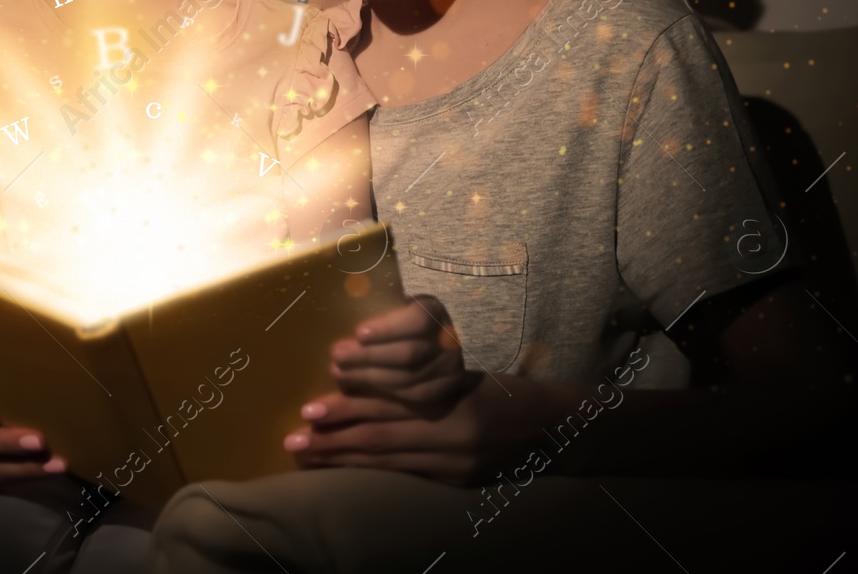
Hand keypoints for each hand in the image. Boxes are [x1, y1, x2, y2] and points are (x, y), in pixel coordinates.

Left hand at [285, 370, 568, 485]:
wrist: (563, 428)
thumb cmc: (511, 388)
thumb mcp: (468, 373)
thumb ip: (424, 380)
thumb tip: (362, 376)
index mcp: (455, 403)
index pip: (388, 409)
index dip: (347, 409)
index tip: (309, 408)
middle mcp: (454, 439)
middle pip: (382, 440)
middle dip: (335, 441)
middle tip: (293, 441)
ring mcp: (458, 467)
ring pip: (390, 463)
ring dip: (346, 461)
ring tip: (309, 457)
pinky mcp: (461, 483)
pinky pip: (408, 476)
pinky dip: (374, 472)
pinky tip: (349, 471)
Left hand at [327, 295, 467, 406]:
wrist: (431, 350)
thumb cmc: (397, 323)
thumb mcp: (392, 310)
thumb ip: (377, 316)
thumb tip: (339, 324)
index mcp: (433, 311)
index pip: (418, 320)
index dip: (388, 328)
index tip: (359, 333)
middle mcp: (447, 341)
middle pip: (409, 354)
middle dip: (369, 356)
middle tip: (337, 356)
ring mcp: (449, 370)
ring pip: (409, 379)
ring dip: (369, 377)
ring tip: (338, 373)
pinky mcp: (443, 394)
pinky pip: (412, 399)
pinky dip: (382, 395)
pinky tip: (356, 391)